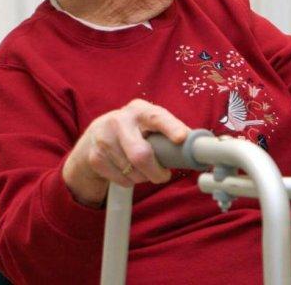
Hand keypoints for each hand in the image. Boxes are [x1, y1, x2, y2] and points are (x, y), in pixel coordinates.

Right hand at [62, 99, 189, 206]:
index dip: (171, 128)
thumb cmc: (133, 132)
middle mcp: (119, 121)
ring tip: (143, 169)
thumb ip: (169, 130)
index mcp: (140, 109)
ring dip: (143, 177)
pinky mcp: (95, 158)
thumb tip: (197, 145)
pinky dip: (130, 181)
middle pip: (141, 154)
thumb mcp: (148, 124)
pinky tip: (128, 171)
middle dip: (156, 171)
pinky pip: (121, 179)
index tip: (182, 138)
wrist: (93, 139)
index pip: (157, 117)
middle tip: (164, 176)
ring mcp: (104, 139)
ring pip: (132, 171)